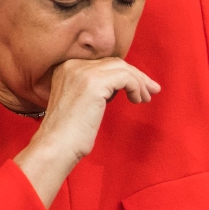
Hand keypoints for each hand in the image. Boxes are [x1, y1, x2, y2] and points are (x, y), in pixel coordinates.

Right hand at [14, 57, 159, 206]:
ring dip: (139, 82)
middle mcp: (73, 65)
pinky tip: (137, 100)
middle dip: (136, 75)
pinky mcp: (94, 83)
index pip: (103, 63)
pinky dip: (136, 87)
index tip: (139, 85)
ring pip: (122, 68)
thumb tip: (122, 82)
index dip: (124, 72)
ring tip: (145, 98)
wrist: (56, 146)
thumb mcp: (81, 102)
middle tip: (151, 89)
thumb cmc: (69, 133)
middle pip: (114, 62)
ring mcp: (82, 72)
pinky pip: (126, 77)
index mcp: (66, 67)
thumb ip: (95, 88)